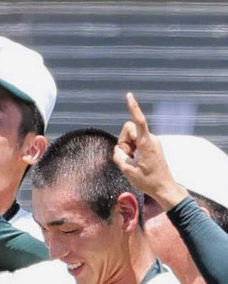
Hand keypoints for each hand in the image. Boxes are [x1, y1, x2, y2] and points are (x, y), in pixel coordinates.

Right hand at [112, 92, 186, 208]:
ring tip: (133, 162)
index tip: (129, 95)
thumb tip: (119, 149)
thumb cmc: (147, 180)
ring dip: (128, 147)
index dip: (133, 107)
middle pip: (128, 130)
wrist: (164, 188)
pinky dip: (132, 150)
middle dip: (123, 141)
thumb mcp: (127, 169)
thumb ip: (118, 155)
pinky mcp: (152, 146)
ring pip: (131, 136)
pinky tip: (137, 162)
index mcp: (146, 143)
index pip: (138, 121)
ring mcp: (152, 142)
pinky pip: (136, 142)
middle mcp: (151, 139)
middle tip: (128, 157)